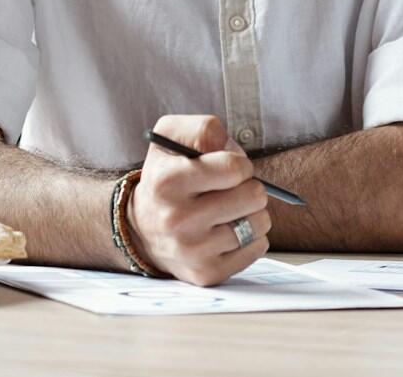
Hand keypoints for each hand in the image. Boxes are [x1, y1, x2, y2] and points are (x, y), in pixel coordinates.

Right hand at [125, 114, 269, 285]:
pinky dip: (252, 236)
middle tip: (231, 190)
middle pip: (253, 196)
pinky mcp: (206, 273)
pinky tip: (231, 230)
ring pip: (260, 223)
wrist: (143, 228)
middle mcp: (177, 219)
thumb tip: (232, 152)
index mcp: (168, 181)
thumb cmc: (167, 175)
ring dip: (252, 212)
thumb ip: (203, 130)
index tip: (231, 168)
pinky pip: (258, 248)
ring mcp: (192, 251)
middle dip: (249, 187)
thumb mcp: (171, 137)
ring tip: (232, 209)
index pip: (235, 168)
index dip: (240, 163)